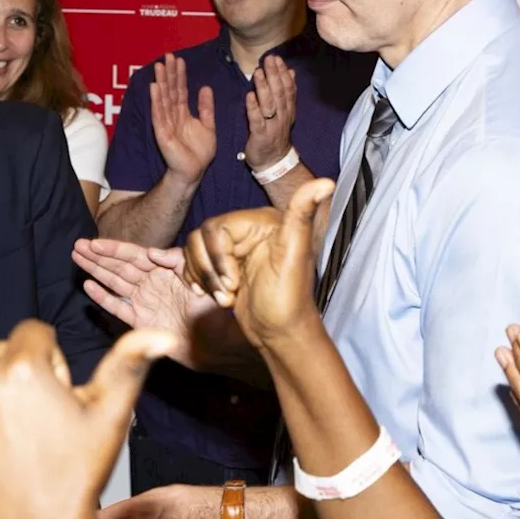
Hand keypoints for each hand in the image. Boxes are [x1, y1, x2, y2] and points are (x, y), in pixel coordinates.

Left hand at [0, 320, 176, 518]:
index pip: (34, 333)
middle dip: (18, 375)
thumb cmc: (77, 474)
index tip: (56, 399)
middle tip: (37, 422)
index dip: (51, 364)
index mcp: (22, 366)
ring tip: (13, 437)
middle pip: (0, 352)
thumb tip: (162, 335)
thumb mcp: (110, 416)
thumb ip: (130, 364)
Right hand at [72, 239, 255, 376]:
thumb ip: (177, 262)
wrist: (218, 344)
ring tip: (77, 259)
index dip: (113, 248)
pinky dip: (104, 297)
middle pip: (119, 267)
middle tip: (76, 247)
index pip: (133, 255)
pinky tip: (89, 286)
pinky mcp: (141, 322)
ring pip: (115, 283)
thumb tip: (151, 253)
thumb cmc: (214, 310)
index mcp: (164, 270)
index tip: (93, 241)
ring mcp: (145, 302)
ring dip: (96, 271)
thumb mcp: (200, 277)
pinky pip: (118, 307)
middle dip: (98, 256)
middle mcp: (151, 284)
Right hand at [151, 54, 215, 186]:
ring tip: (160, 66)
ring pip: (163, 99)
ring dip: (161, 82)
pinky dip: (156, 100)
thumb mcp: (208, 125)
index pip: (180, 90)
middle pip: (170, 91)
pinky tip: (155, 87)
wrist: (194, 171)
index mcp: (183, 114)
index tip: (178, 60)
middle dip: (169, 73)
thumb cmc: (200, 152)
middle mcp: (173, 116)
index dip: (180, 75)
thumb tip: (205, 87)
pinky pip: (159, 114)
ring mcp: (166, 123)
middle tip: (167, 56)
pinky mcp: (162, 133)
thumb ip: (206, 107)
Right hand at [183, 179, 334, 348]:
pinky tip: (212, 296)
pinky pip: (193, 263)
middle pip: (200, 238)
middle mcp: (246, 231)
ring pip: (193, 250)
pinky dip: (196, 280)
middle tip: (227, 293)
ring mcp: (233, 250)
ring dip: (203, 278)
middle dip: (209, 270)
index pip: (216, 227)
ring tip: (224, 298)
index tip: (233, 281)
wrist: (281, 336)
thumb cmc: (289, 301)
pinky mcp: (223, 267)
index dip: (217, 256)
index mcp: (261, 222)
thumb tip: (325, 182)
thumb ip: (302, 214)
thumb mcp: (294, 256)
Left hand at [244, 55, 296, 170]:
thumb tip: (291, 72)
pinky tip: (249, 96)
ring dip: (264, 87)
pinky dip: (253, 108)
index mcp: (287, 110)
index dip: (283, 73)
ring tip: (258, 72)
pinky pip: (257, 120)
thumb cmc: (276, 134)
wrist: (274, 162)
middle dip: (274, 75)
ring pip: (269, 104)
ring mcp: (272, 126)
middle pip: (279, 93)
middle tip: (268, 59)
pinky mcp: (260, 136)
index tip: (277, 59)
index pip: (287, 88)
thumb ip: (287, 93)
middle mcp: (282, 116)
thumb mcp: (285, 113)